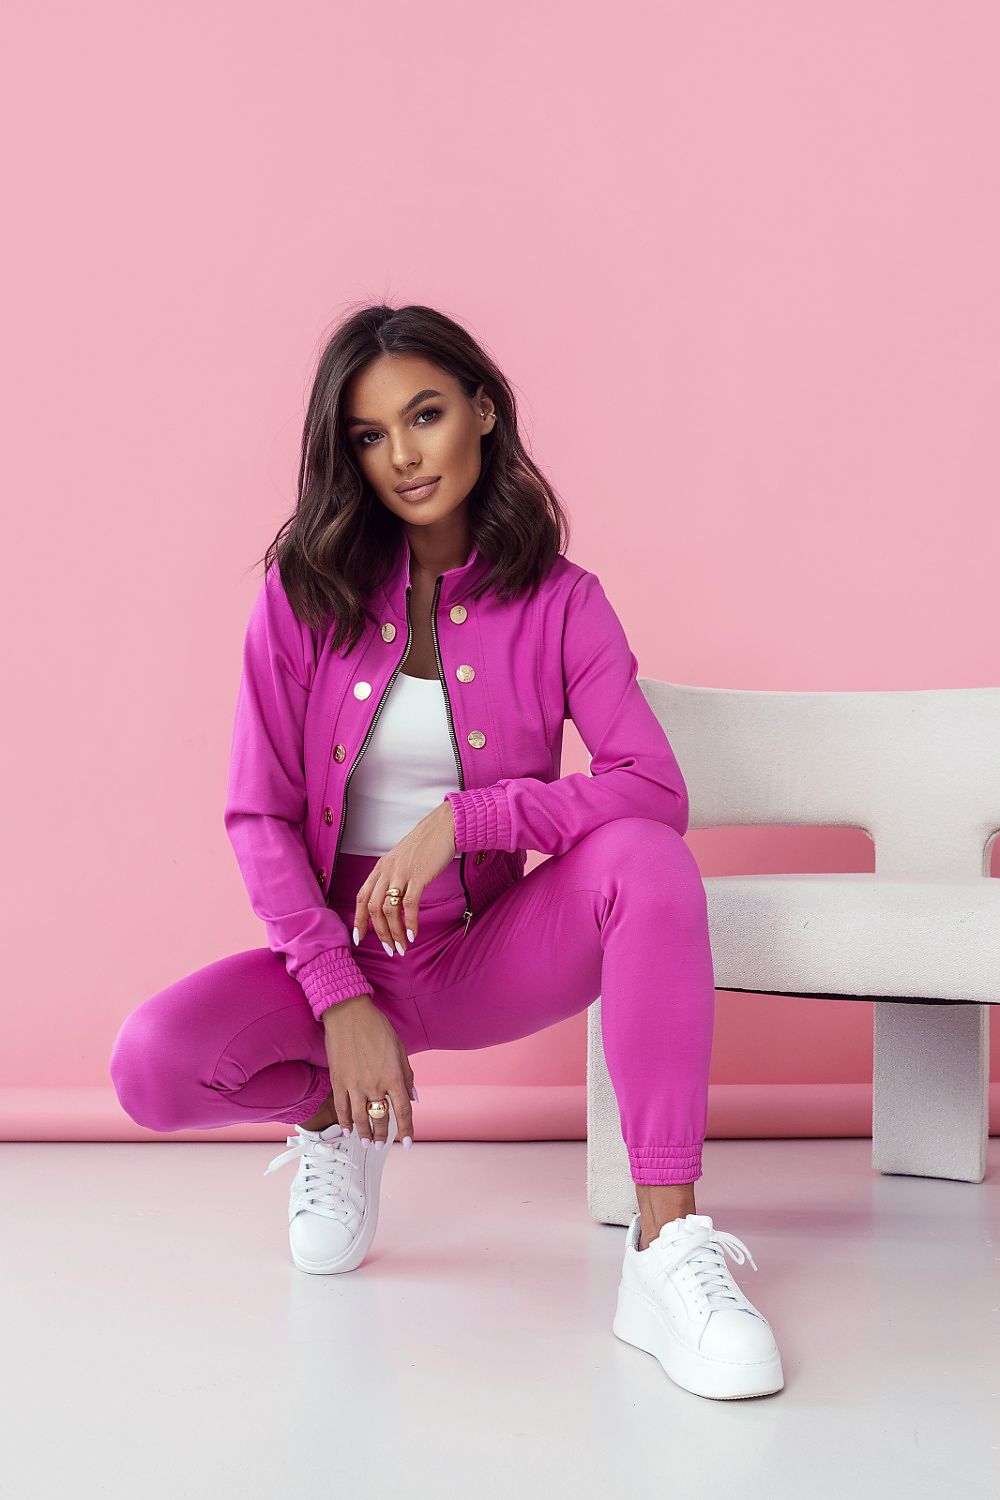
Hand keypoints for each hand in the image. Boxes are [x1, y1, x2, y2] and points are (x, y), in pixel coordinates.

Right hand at [323, 996, 415, 1144]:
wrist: (349, 1014)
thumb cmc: (378, 1028)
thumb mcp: (400, 1050)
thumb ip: (407, 1076)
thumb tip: (412, 1097)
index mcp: (394, 1076)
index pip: (403, 1111)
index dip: (406, 1130)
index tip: (407, 1143)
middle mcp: (375, 1084)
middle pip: (381, 1118)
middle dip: (383, 1135)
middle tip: (382, 1146)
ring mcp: (354, 1085)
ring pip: (360, 1119)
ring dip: (364, 1134)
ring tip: (368, 1144)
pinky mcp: (338, 1081)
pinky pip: (341, 1109)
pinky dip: (344, 1123)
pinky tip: (348, 1131)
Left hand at [353, 801, 456, 956]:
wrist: (446, 826)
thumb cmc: (427, 844)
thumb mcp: (403, 859)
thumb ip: (394, 876)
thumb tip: (393, 900)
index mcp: (381, 867)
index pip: (362, 897)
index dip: (358, 920)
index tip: (359, 938)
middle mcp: (387, 870)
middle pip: (373, 908)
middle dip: (379, 933)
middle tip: (389, 949)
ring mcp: (401, 873)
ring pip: (389, 909)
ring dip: (394, 932)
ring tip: (402, 947)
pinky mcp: (418, 876)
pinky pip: (409, 905)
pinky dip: (409, 922)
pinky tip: (413, 935)